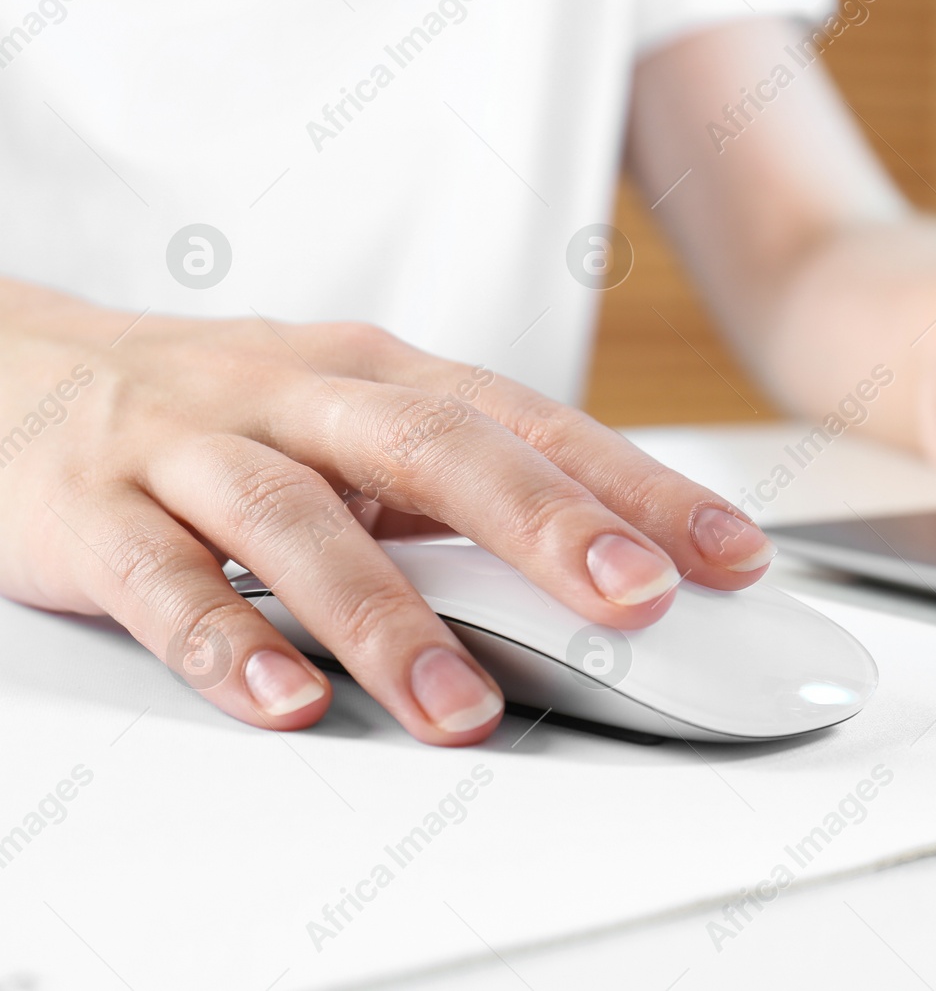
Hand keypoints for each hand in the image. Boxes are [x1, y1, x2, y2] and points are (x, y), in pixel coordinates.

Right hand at [0, 279, 775, 743]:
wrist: (16, 364)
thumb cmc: (223, 405)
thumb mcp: (351, 418)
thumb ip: (461, 483)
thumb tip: (612, 555)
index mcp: (379, 372)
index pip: (531, 422)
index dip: (637, 486)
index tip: (730, 553)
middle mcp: (298, 396)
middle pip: (435, 449)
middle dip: (546, 526)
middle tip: (634, 602)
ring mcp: (194, 450)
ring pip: (300, 525)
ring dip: (390, 620)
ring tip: (463, 707)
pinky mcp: (93, 513)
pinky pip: (162, 584)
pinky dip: (226, 644)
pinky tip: (289, 701)